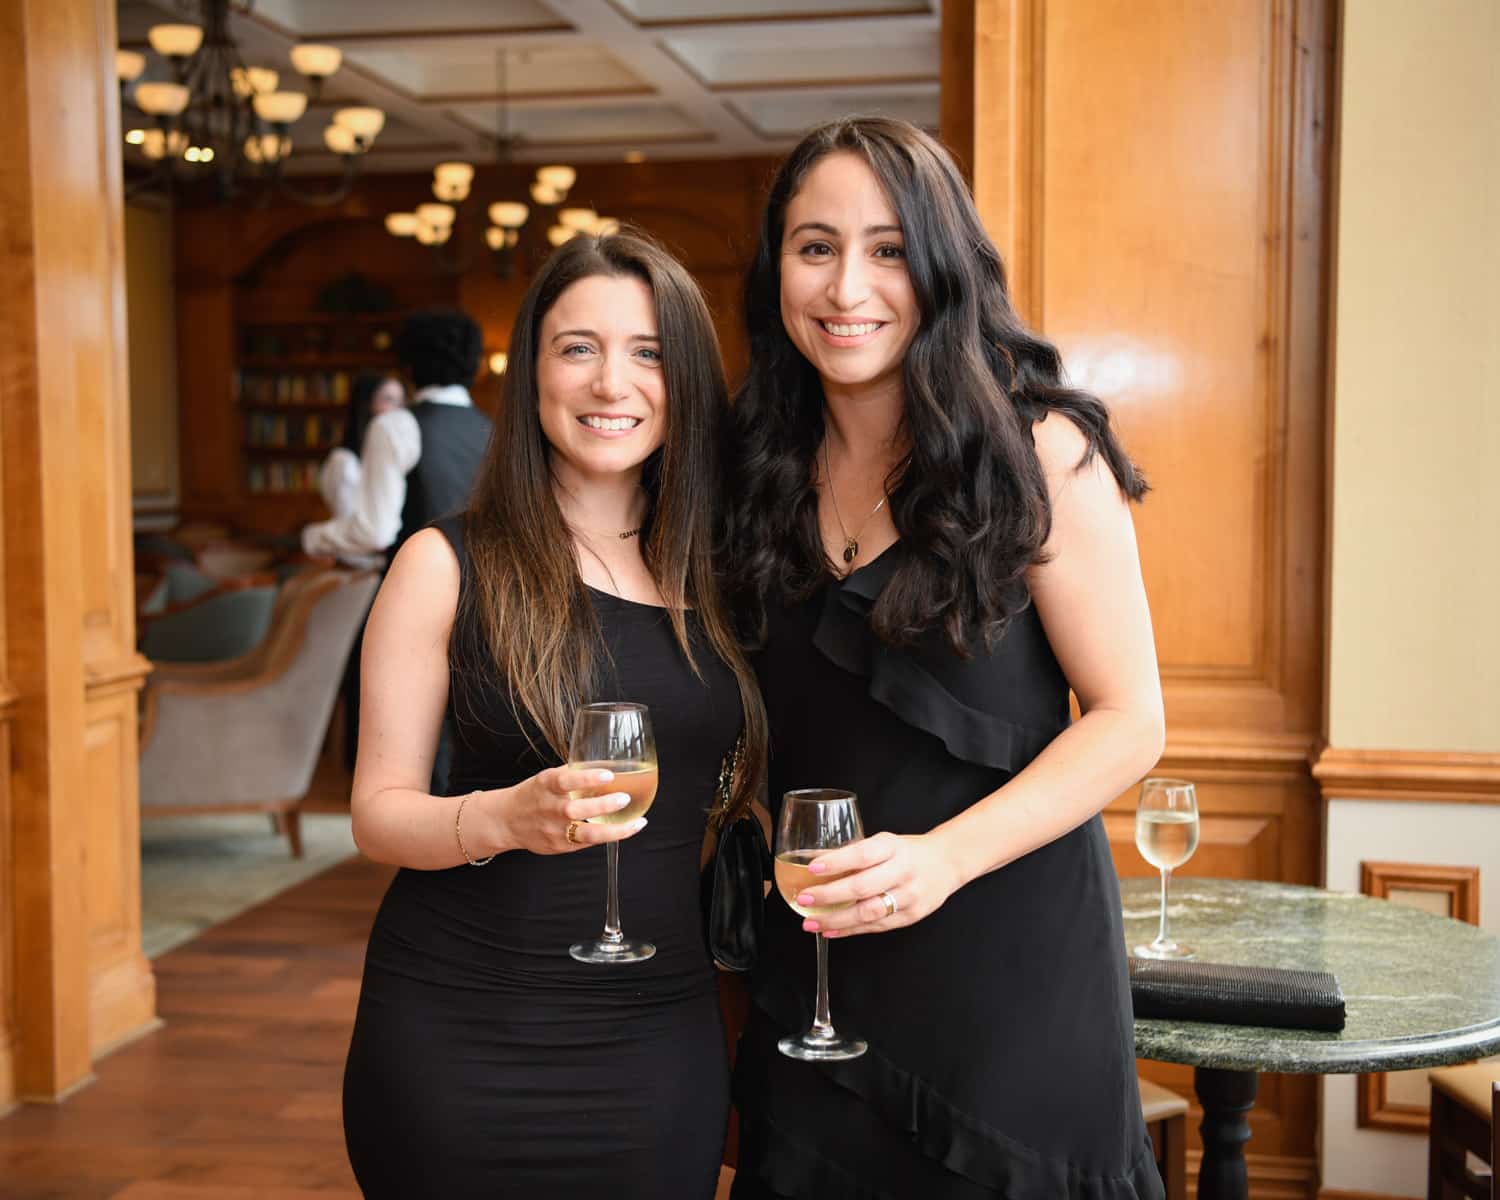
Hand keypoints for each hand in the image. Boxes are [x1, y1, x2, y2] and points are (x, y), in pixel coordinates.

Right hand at [488, 766, 645, 855]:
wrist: (505, 821)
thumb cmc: (533, 795)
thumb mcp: (547, 778)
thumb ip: (573, 773)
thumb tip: (607, 763)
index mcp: (546, 785)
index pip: (566, 780)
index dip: (587, 778)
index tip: (608, 774)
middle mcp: (549, 808)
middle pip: (576, 810)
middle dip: (603, 805)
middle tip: (624, 798)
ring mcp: (554, 830)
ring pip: (585, 833)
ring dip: (614, 829)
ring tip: (636, 822)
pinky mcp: (559, 846)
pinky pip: (587, 843)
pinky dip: (608, 836)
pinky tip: (626, 830)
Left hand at [794, 832, 963, 937]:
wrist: (947, 863)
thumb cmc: (908, 851)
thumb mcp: (885, 842)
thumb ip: (857, 853)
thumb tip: (818, 865)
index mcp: (893, 847)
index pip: (862, 855)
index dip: (837, 862)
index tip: (813, 867)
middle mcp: (902, 871)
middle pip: (862, 887)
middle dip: (829, 895)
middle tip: (804, 898)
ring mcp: (909, 896)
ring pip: (868, 912)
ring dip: (836, 920)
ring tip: (811, 922)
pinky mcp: (911, 917)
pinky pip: (877, 926)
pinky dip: (850, 930)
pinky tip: (831, 930)